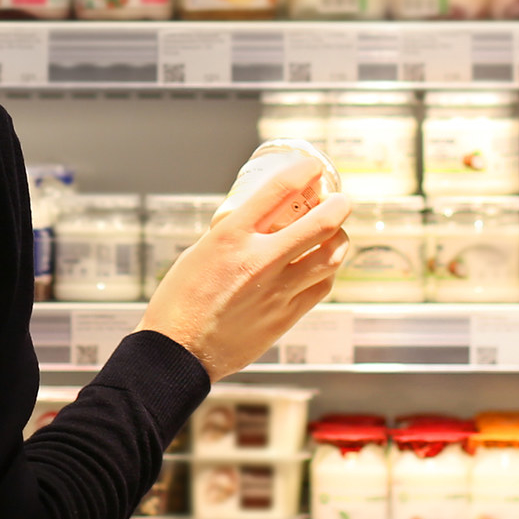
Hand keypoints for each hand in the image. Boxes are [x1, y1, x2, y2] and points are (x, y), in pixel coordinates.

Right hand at [141, 157, 352, 381]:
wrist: (178, 350)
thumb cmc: (181, 301)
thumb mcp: (200, 252)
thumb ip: (233, 236)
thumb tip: (261, 222)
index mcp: (230, 236)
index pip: (278, 190)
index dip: (304, 172)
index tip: (313, 168)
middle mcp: (258, 260)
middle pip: (320, 224)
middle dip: (338, 205)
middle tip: (340, 200)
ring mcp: (276, 291)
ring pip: (330, 257)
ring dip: (339, 240)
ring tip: (335, 234)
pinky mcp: (285, 317)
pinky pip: (322, 287)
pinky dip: (327, 271)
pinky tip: (322, 267)